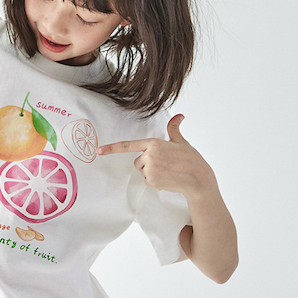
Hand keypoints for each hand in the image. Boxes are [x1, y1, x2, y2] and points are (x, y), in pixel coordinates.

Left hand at [97, 114, 216, 199]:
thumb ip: (174, 129)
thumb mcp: (181, 142)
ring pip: (143, 171)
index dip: (112, 148)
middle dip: (148, 163)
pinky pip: (148, 181)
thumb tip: (179, 116)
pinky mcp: (152, 181)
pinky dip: (156, 181)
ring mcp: (150, 169)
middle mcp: (149, 156)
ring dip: (152, 172)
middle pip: (138, 161)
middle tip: (165, 163)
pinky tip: (168, 178)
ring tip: (168, 171)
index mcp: (154, 143)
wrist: (198, 178)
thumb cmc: (191, 159)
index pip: (128, 145)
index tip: (98, 151)